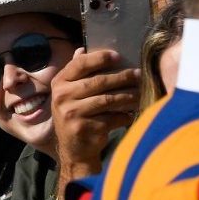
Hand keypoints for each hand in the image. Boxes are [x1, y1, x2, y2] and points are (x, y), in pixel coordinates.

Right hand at [50, 48, 140, 178]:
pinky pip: (112, 118)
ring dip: (127, 96)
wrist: (74, 149)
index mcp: (59, 84)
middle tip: (138, 74)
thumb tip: (82, 50)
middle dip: (121, 77)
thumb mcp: (70, 94)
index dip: (99, 58)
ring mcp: (72, 114)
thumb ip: (76, 73)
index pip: (80, 64)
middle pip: (98, 82)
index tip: (118, 56)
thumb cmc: (76, 116)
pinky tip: (131, 114)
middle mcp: (62, 97)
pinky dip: (124, 116)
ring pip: (107, 100)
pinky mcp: (85, 129)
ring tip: (139, 93)